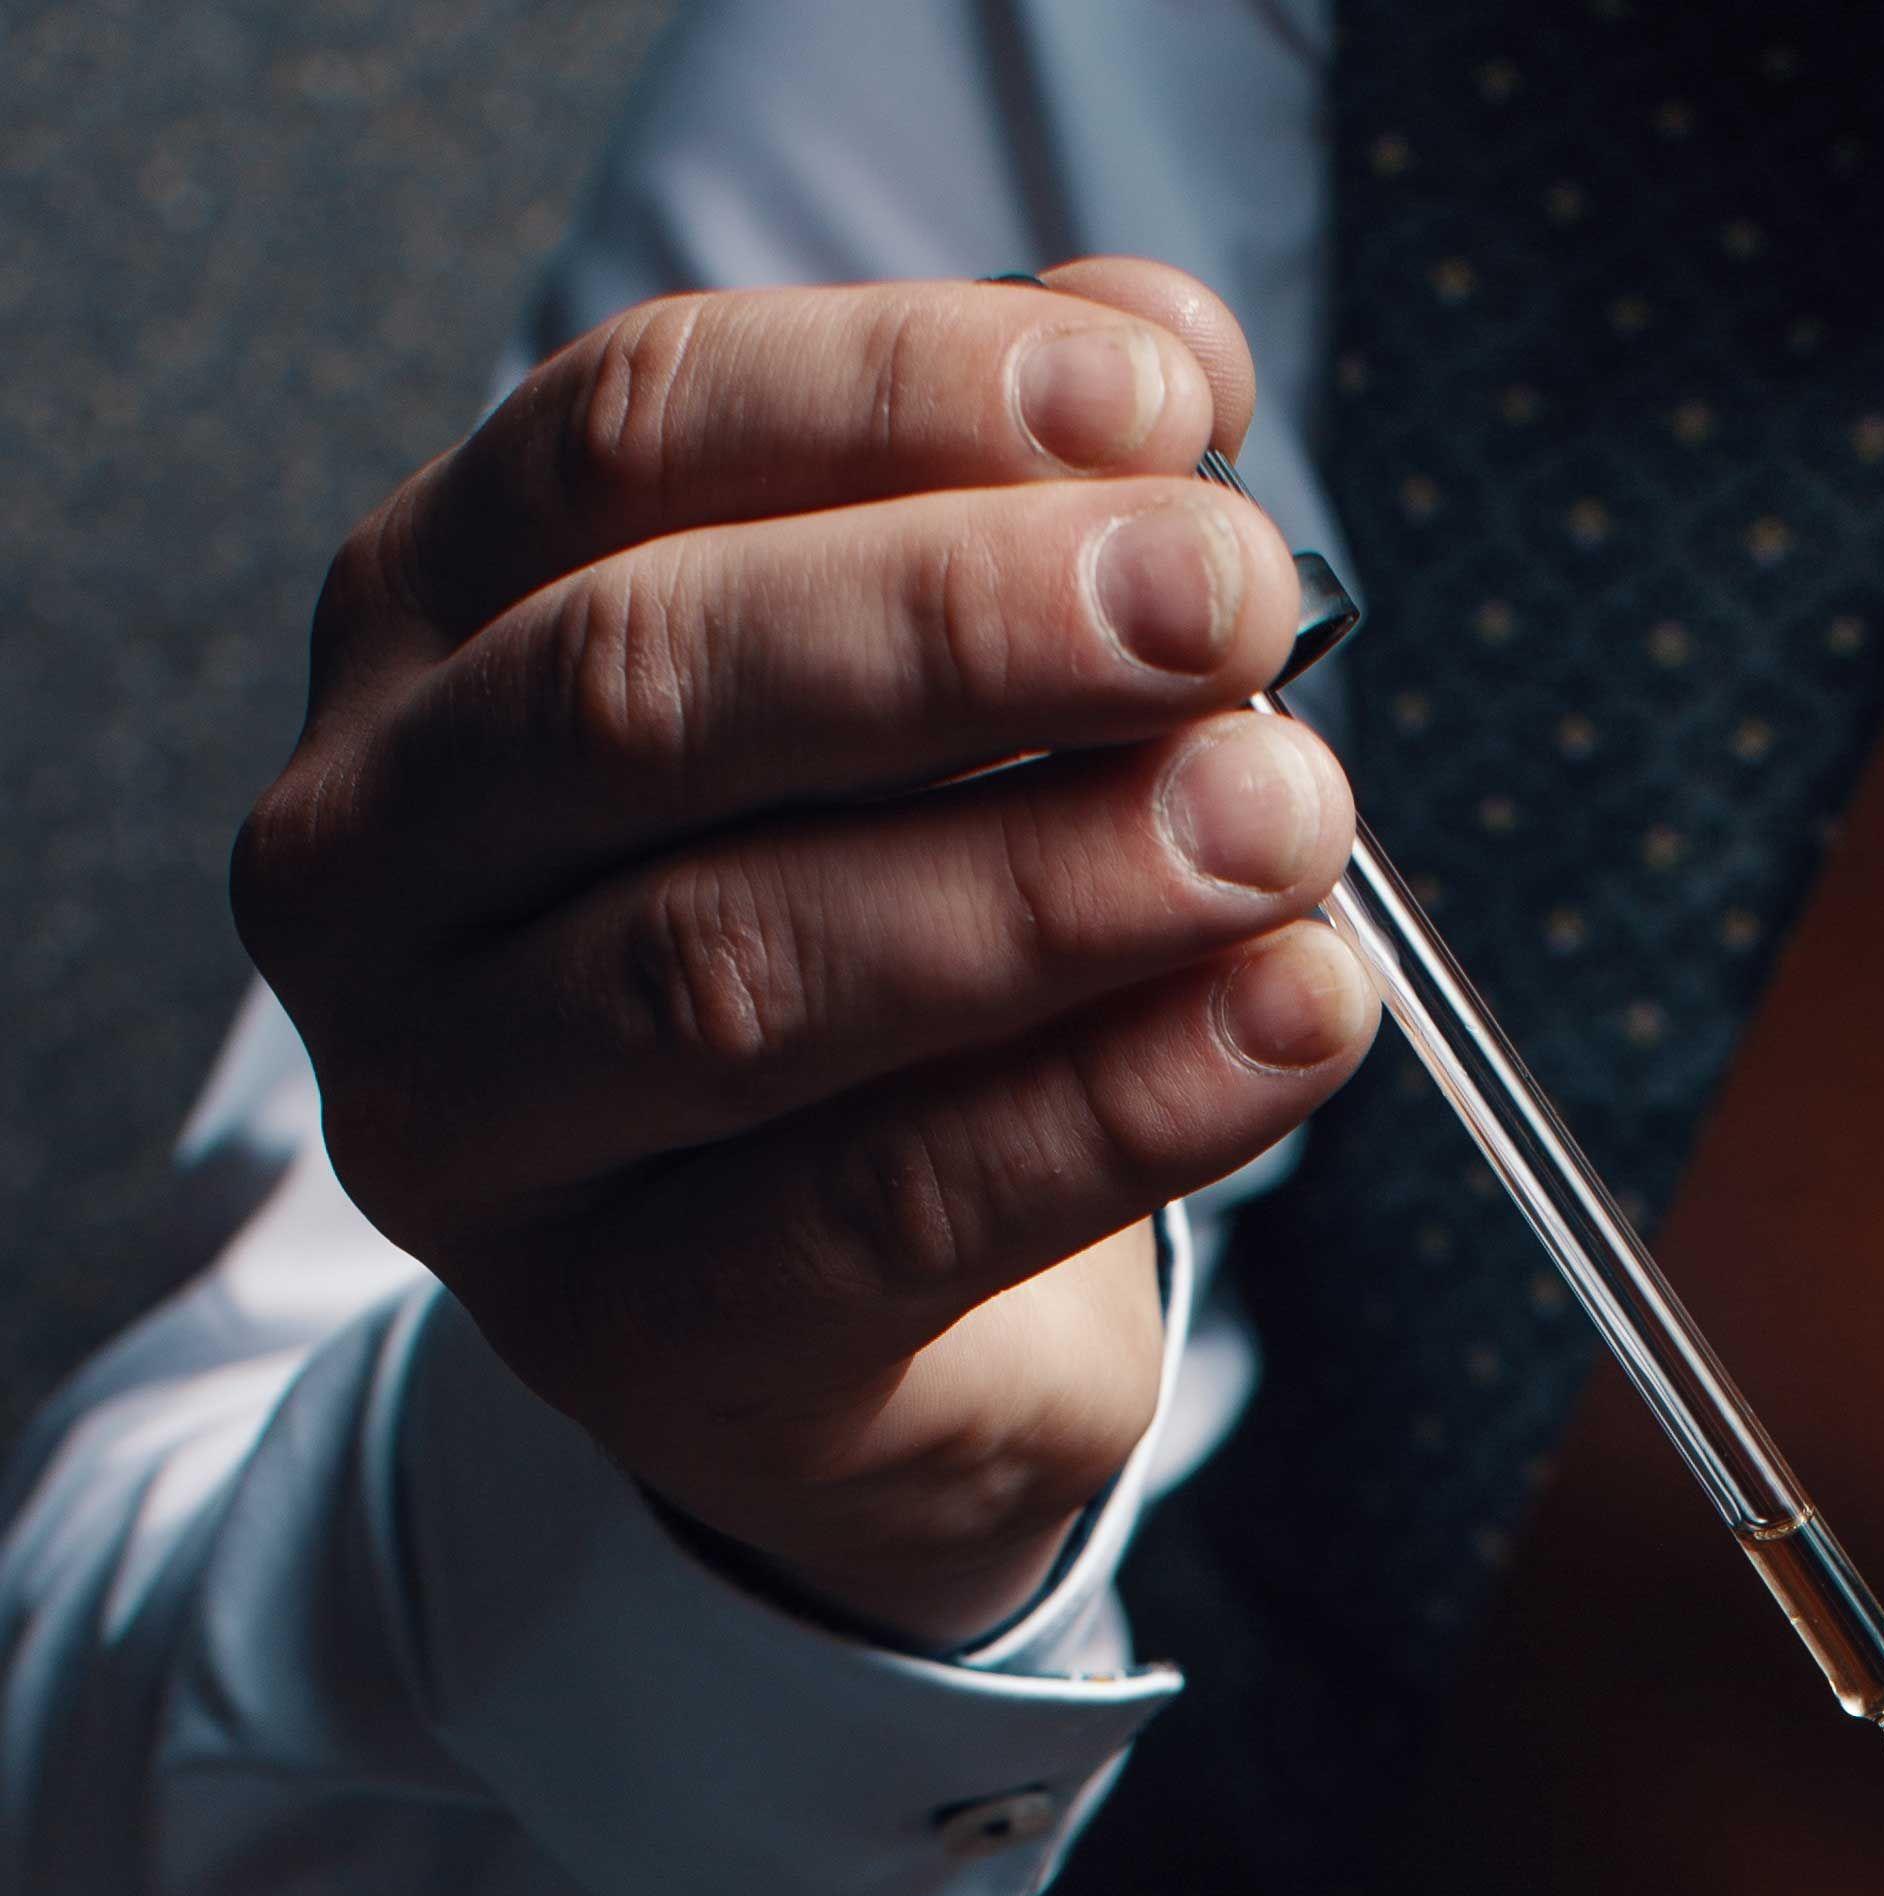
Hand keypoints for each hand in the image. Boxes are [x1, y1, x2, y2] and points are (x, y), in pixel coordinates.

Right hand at [235, 259, 1373, 1645]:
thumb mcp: (913, 703)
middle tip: (1233, 604)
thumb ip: (1015, 507)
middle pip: (647, 688)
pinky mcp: (619, 1336)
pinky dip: (1110, 1110)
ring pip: (737, 967)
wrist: (827, 1337)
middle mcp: (373, 859)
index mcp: (424, 623)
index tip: (1165, 406)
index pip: (627, 437)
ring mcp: (461, 1119)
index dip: (904, 401)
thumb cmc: (857, 943)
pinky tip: (1287, 1024)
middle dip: (967, 629)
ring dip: (1052, 882)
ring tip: (1287, 827)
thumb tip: (1169, 348)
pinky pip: (879, 1212)